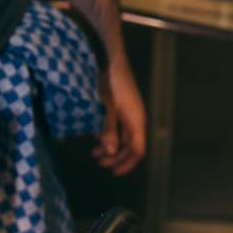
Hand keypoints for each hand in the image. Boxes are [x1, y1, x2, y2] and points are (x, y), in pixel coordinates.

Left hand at [92, 57, 146, 175]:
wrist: (112, 60)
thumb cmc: (110, 83)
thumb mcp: (106, 108)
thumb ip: (108, 130)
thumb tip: (111, 152)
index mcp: (136, 121)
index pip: (137, 150)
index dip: (127, 163)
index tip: (113, 172)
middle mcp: (136, 119)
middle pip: (131, 146)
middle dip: (116, 157)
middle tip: (99, 161)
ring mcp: (130, 112)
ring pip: (124, 137)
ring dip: (111, 146)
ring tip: (95, 152)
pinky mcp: (123, 106)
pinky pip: (120, 127)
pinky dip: (109, 134)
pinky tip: (96, 135)